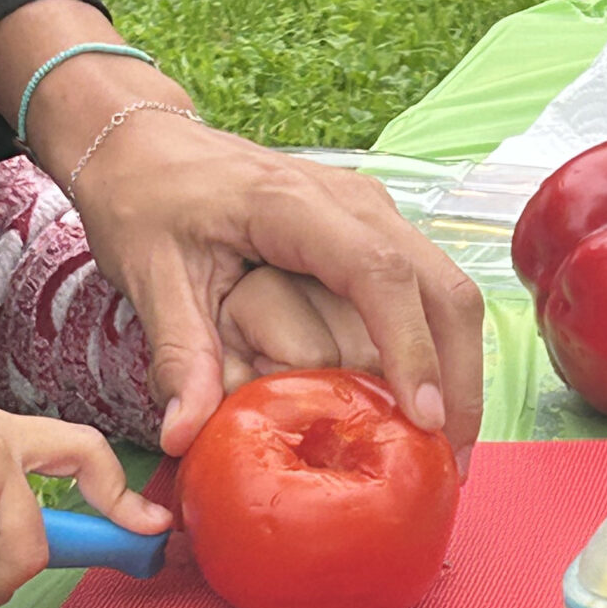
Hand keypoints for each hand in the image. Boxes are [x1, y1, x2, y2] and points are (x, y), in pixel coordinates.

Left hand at [0, 0, 485, 461]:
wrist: (147, 145)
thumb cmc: (149, 200)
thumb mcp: (150, 276)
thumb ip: (177, 355)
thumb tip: (186, 434)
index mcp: (297, 206)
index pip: (380, 274)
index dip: (411, 348)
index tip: (423, 418)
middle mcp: (356, 204)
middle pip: (442, 287)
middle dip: (458, 379)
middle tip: (450, 462)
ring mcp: (374, 216)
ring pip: (448, 293)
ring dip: (459, 373)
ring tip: (449, 450)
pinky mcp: (374, 236)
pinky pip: (428, 296)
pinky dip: (439, 355)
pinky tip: (428, 411)